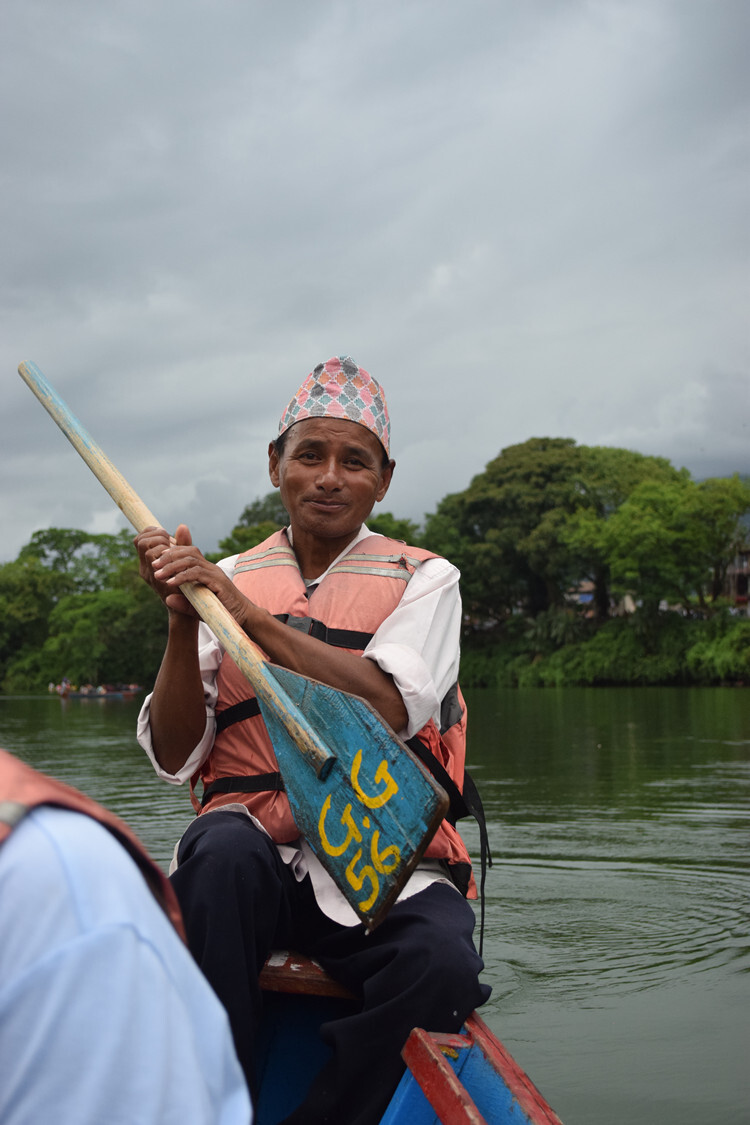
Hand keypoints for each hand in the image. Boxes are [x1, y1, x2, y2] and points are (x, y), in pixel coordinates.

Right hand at [134, 524, 197, 616]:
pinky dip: (163, 551)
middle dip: (157, 535)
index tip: (166, 534)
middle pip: (140, 540)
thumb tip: (183, 526)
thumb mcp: (183, 559)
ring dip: (161, 542)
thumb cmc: (188, 584)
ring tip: (174, 549)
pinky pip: (153, 556)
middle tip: (171, 541)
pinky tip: (175, 556)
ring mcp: (148, 573)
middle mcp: (145, 568)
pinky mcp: (154, 577)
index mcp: (148, 563)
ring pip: (146, 547)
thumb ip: (182, 543)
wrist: (190, 608)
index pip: (140, 539)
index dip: (151, 531)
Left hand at [139, 524, 253, 626]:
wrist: (243, 619)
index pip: (188, 553)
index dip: (171, 553)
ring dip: (172, 565)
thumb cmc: (222, 613)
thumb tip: (167, 598)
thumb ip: (184, 603)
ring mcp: (215, 574)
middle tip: (153, 564)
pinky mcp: (218, 582)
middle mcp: (211, 568)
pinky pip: (197, 573)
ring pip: (191, 560)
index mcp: (206, 570)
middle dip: (168, 556)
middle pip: (188, 552)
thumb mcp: (198, 608)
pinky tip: (171, 583)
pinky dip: (182, 577)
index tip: (156, 561)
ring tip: (158, 574)